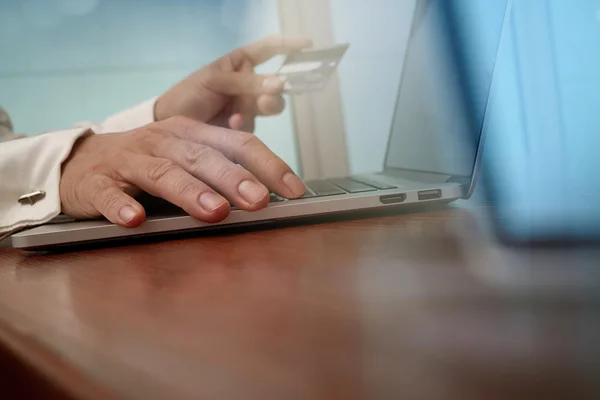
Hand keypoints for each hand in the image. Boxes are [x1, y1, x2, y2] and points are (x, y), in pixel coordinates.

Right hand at [60, 117, 306, 226]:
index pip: (237, 143)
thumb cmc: (146, 163)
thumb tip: (267, 199)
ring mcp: (128, 160)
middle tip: (259, 201)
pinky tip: (135, 220)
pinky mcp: (96, 182)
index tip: (294, 190)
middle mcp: (162, 141)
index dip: (268, 164)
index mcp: (190, 134)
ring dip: (190, 192)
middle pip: (202, 157)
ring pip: (161, 173)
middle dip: (233, 178)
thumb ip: (219, 172)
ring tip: (215, 212)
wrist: (80, 162)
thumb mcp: (184, 158)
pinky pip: (109, 193)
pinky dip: (122, 206)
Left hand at [155, 35, 312, 131]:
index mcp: (240, 64)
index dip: (288, 45)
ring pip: (267, 108)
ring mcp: (246, 107)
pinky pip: (254, 126)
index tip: (308, 44)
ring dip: (256, 112)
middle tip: (265, 102)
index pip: (268, 49)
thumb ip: (246, 82)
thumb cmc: (188, 94)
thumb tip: (278, 83)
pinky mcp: (242, 128)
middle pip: (274, 86)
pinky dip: (243, 126)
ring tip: (237, 118)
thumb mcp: (214, 80)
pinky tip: (229, 126)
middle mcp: (248, 84)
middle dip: (272, 94)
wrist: (169, 125)